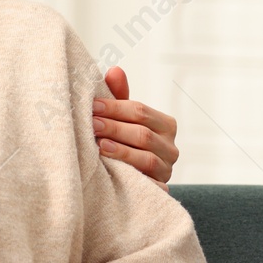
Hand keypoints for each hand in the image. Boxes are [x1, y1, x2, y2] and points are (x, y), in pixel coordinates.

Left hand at [94, 67, 178, 189]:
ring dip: (120, 151)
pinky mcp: (160, 193)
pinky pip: (148, 186)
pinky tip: (111, 171)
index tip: (92, 106)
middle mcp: (171, 148)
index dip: (115, 107)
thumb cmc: (125, 141)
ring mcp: (167, 171)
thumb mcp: (123, 118)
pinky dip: (130, 177)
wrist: (131, 180)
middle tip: (91, 124)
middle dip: (114, 128)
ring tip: (98, 146)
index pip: (140, 111)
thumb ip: (119, 96)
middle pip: (143, 134)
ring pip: (146, 159)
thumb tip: (115, 70)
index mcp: (165, 125)